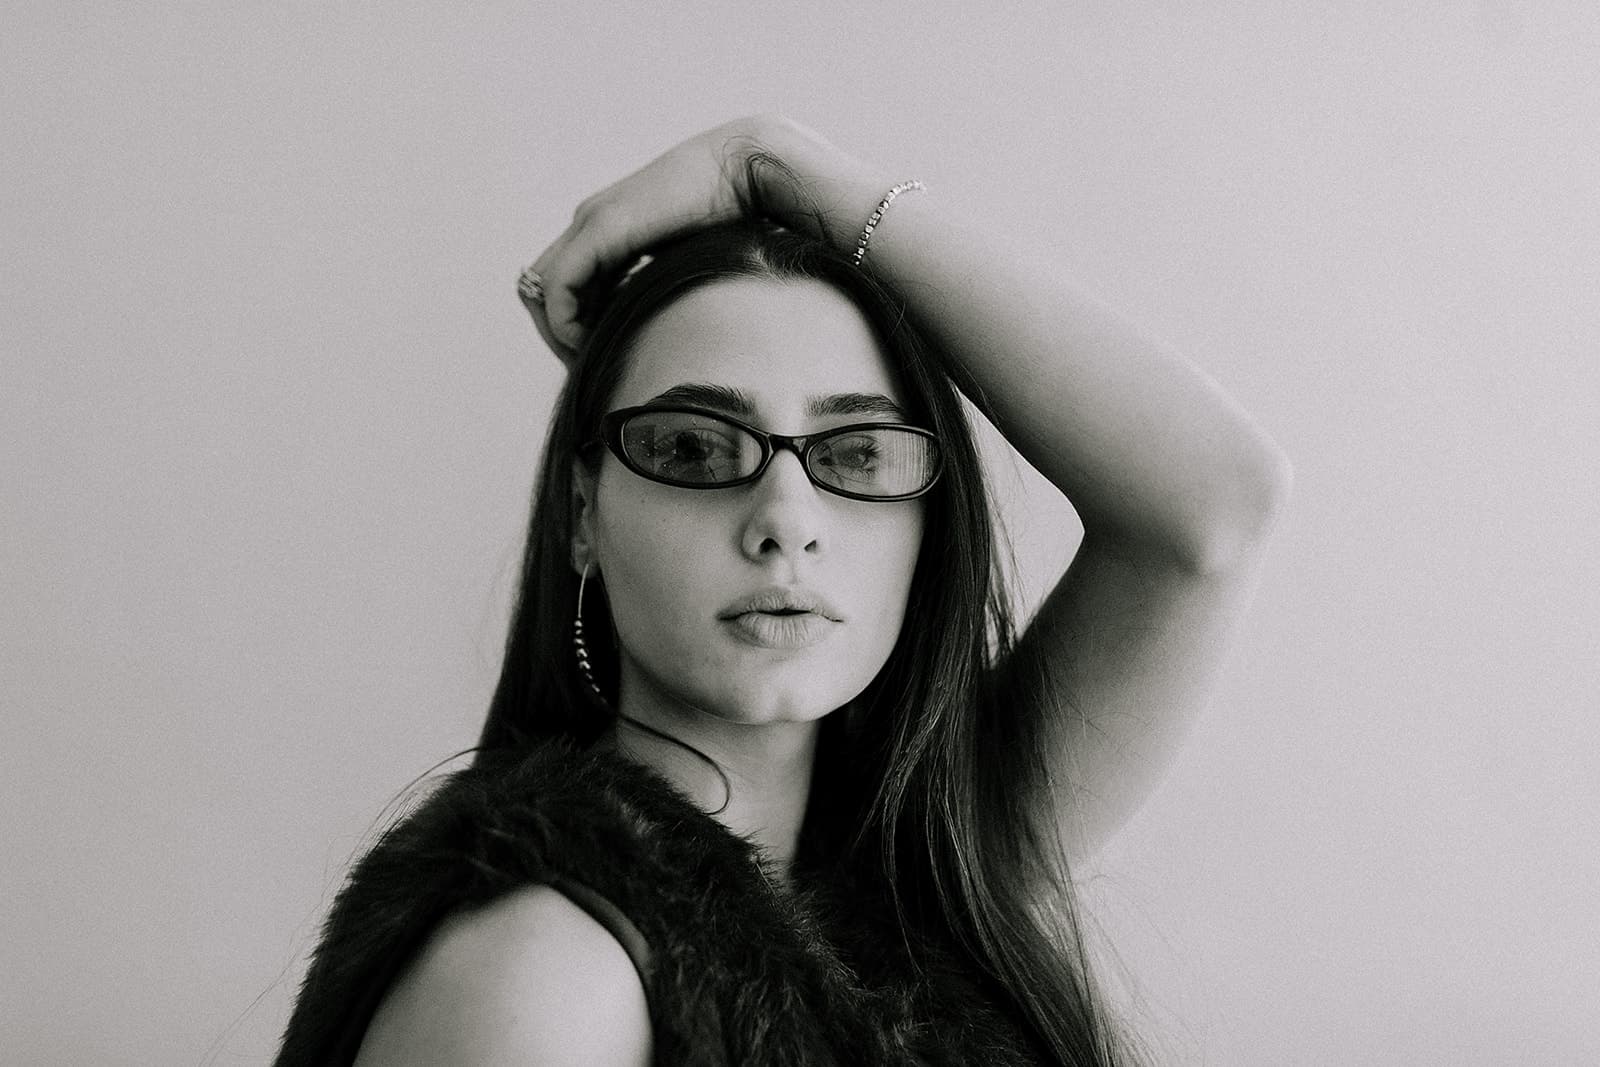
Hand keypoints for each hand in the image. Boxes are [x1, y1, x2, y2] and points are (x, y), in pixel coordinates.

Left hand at [521, 115, 885, 361]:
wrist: (751, 169)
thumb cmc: (740, 221)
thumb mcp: (691, 269)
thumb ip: (669, 294)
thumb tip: (670, 343)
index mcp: (612, 232)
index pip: (567, 288)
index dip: (577, 329)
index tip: (607, 360)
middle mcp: (592, 224)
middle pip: (543, 291)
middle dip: (561, 336)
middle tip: (593, 369)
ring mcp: (591, 222)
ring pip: (541, 290)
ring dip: (560, 334)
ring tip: (594, 362)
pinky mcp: (600, 228)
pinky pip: (557, 287)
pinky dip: (565, 322)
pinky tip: (593, 343)